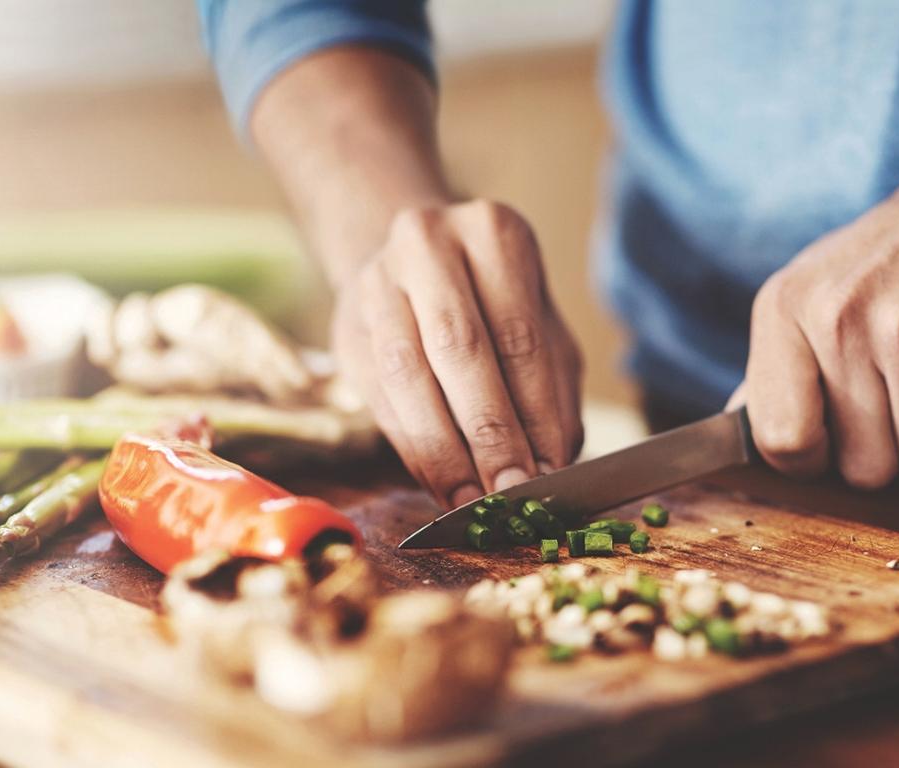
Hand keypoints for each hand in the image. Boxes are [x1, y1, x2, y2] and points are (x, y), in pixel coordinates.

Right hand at [331, 200, 583, 505]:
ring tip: (472, 499)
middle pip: (459, 349)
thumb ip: (551, 393)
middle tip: (510, 492)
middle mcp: (428, 244)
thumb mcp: (541, 330)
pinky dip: (412, 447)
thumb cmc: (495, 305)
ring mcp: (377, 282)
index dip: (533, 412)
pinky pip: (378, 396)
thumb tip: (550, 467)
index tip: (547, 472)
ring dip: (442, 449)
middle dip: (488, 432)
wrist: (414, 266)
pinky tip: (439, 483)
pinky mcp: (346, 328)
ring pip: (407, 374)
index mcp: (493, 233)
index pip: (520, 335)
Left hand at [735, 151, 898, 486]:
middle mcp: (836, 317)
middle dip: (888, 449)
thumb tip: (734, 428)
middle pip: (861, 466)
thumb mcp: (810, 291)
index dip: (812, 460)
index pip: (778, 440)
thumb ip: (774, 366)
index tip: (833, 442)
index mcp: (783, 308)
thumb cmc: (892, 255)